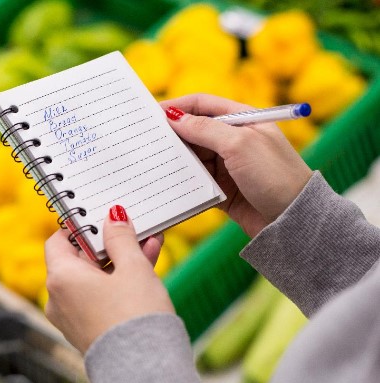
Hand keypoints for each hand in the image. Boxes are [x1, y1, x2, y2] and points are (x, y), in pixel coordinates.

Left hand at [44, 206, 174, 353]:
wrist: (145, 372)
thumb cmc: (135, 316)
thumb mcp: (133, 267)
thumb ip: (121, 239)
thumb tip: (112, 218)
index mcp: (60, 278)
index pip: (59, 240)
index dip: (80, 227)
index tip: (102, 218)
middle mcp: (58, 299)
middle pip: (79, 261)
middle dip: (109, 245)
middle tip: (134, 230)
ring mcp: (71, 318)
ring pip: (93, 280)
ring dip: (119, 263)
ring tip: (149, 246)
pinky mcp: (87, 332)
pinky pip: (98, 299)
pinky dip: (116, 285)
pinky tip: (145, 271)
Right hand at [162, 94, 312, 237]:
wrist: (293, 220)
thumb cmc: (275, 175)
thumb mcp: (239, 144)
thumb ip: (205, 129)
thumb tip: (174, 117)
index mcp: (241, 120)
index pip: (202, 105)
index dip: (177, 106)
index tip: (151, 114)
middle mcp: (232, 140)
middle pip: (193, 130)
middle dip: (171, 134)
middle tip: (145, 140)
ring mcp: (226, 166)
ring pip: (191, 157)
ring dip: (174, 159)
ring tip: (150, 162)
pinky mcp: (221, 189)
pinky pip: (194, 181)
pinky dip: (180, 181)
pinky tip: (165, 183)